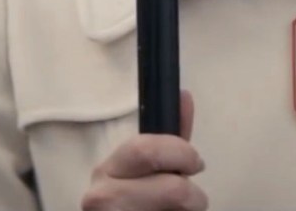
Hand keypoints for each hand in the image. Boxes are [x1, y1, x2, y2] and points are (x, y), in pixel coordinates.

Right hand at [81, 91, 206, 210]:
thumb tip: (184, 95)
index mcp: (107, 169)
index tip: (196, 163)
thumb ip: (170, 138)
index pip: (146, 150)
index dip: (181, 154)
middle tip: (193, 200)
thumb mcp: (151, 168)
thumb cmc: (136, 201)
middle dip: (191, 194)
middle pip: (170, 189)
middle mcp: (99, 196)